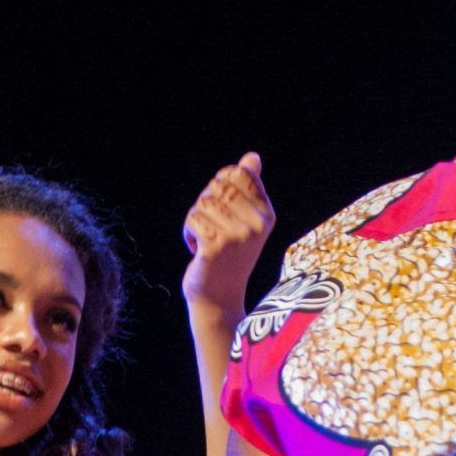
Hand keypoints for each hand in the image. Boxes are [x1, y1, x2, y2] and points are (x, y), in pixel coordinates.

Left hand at [182, 153, 275, 322]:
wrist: (219, 298)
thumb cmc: (229, 256)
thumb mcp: (244, 220)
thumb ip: (248, 187)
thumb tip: (252, 157)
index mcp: (266, 213)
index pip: (239, 172)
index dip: (222, 186)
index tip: (224, 210)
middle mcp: (256, 224)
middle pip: (218, 185)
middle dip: (207, 203)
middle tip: (213, 228)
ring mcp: (237, 235)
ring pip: (202, 202)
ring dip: (196, 220)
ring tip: (207, 241)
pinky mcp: (216, 245)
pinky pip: (192, 218)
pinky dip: (188, 233)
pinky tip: (198, 249)